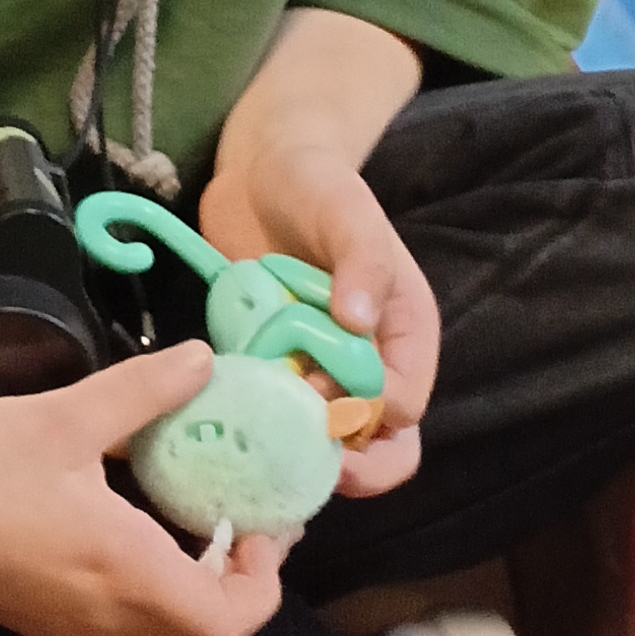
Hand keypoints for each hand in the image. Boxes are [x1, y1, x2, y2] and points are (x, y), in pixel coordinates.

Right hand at [0, 343, 297, 635]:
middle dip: (235, 591)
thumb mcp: (68, 413)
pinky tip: (134, 545)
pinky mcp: (47, 630)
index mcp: (123, 570)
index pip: (228, 619)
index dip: (262, 582)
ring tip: (188, 534)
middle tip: (232, 525)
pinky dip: (153, 606)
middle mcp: (107, 618)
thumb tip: (206, 360)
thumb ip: (144, 390)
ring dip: (195, 602)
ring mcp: (75, 633)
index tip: (257, 524)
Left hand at [198, 142, 437, 499]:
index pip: (404, 407)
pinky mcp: (277, 367)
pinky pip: (278, 418)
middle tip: (294, 461)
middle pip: (379, 446)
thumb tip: (357, 321)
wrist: (261, 170)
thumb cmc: (318, 185)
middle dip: (346, 465)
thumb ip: (361, 260)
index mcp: (405, 334)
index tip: (320, 406)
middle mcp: (372, 363)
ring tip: (257, 438)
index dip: (367, 419)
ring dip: (298, 450)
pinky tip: (229, 422)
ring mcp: (323, 370)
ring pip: (327, 442)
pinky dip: (260, 428)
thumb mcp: (346, 212)